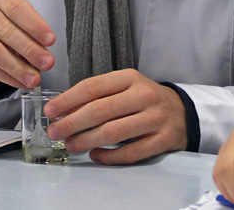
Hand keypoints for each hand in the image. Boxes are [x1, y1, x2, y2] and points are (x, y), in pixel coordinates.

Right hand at [0, 0, 55, 91]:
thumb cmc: (0, 33)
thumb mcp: (18, 27)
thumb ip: (30, 36)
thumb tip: (44, 54)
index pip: (16, 6)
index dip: (34, 24)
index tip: (50, 40)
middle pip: (5, 28)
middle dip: (29, 48)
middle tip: (46, 62)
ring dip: (17, 66)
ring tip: (34, 78)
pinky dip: (6, 76)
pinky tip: (20, 82)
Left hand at [43, 68, 186, 164]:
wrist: (182, 112)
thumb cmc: (145, 100)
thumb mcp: (125, 87)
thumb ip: (98, 95)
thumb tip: (64, 110)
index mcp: (130, 78)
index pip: (93, 87)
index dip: (68, 100)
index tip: (50, 111)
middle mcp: (144, 95)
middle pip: (100, 110)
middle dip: (72, 123)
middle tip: (55, 132)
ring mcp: (155, 118)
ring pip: (113, 132)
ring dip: (86, 141)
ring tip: (71, 145)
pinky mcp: (163, 139)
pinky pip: (130, 152)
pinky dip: (109, 156)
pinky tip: (96, 155)